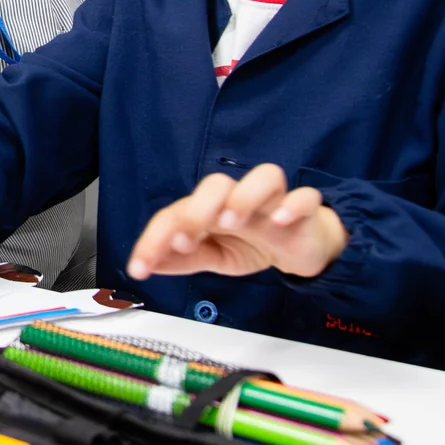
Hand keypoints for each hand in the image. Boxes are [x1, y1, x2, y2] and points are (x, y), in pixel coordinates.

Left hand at [127, 164, 346, 281]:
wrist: (299, 247)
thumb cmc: (252, 244)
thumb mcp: (213, 256)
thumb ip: (182, 259)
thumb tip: (146, 265)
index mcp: (210, 208)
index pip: (177, 213)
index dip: (155, 239)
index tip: (140, 268)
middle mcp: (238, 198)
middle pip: (216, 184)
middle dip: (197, 210)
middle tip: (186, 240)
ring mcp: (272, 201)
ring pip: (263, 177)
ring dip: (243, 197)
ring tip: (231, 221)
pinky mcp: (304, 210)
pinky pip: (305, 197)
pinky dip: (293, 205)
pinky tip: (279, 220)